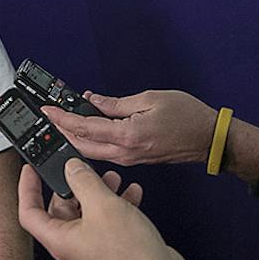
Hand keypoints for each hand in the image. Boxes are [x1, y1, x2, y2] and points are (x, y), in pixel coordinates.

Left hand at [17, 160, 195, 259]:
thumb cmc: (130, 255)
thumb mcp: (103, 206)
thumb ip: (84, 181)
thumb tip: (72, 168)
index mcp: (59, 239)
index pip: (29, 211)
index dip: (26, 188)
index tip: (30, 169)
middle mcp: (72, 245)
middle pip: (61, 208)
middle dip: (73, 185)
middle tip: (84, 169)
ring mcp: (91, 247)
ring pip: (87, 212)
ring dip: (98, 192)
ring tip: (113, 178)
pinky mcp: (111, 248)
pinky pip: (106, 220)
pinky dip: (116, 204)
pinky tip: (130, 193)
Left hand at [41, 89, 215, 166]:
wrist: (210, 139)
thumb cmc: (189, 118)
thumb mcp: (151, 99)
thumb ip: (117, 103)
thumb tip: (93, 100)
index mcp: (128, 136)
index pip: (84, 128)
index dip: (62, 119)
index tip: (48, 111)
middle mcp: (125, 153)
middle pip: (81, 146)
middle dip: (61, 132)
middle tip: (48, 119)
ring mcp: (129, 159)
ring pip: (91, 153)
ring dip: (74, 138)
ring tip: (61, 123)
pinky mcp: (134, 160)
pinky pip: (105, 153)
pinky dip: (91, 141)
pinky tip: (86, 129)